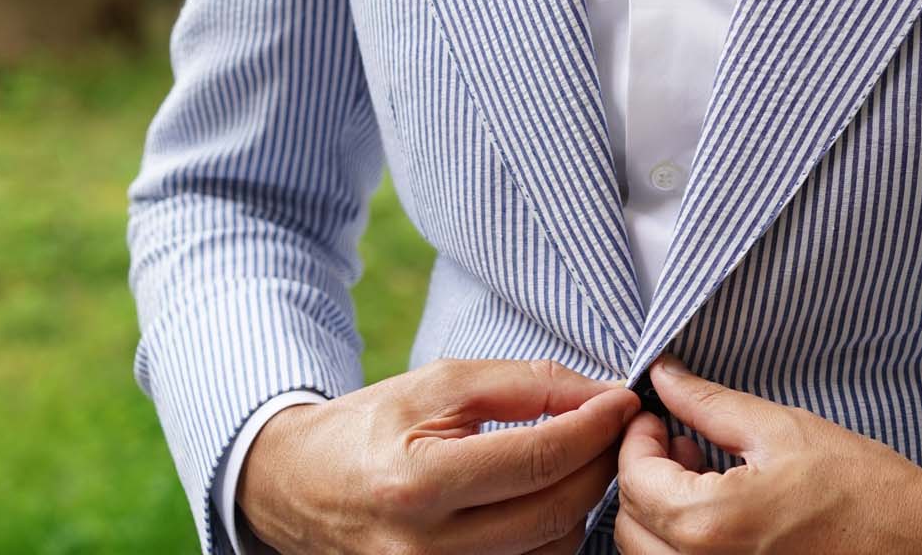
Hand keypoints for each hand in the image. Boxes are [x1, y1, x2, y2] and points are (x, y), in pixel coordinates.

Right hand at [237, 358, 640, 553]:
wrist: (298, 486)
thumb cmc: (372, 426)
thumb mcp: (440, 384)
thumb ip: (525, 384)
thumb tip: (599, 394)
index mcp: (420, 483)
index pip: (540, 459)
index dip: (595, 426)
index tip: (623, 400)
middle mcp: (427, 548)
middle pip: (555, 511)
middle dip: (600, 463)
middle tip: (617, 428)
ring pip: (551, 548)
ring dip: (583, 500)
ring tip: (584, 457)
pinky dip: (554, 531)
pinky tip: (552, 494)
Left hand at [613, 356, 921, 553]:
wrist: (915, 542)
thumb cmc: (859, 487)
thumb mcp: (779, 428)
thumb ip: (708, 403)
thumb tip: (663, 375)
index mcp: (709, 523)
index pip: (634, 478)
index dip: (638, 438)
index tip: (658, 415)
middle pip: (631, 523)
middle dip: (645, 475)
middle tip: (682, 442)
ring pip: (649, 554)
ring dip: (659, 512)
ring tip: (703, 474)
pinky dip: (680, 542)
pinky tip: (719, 510)